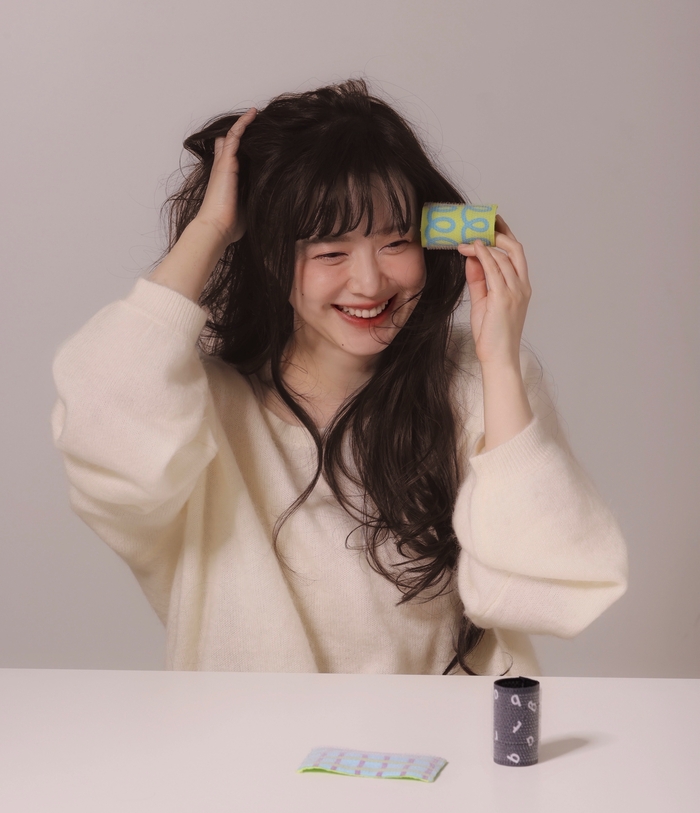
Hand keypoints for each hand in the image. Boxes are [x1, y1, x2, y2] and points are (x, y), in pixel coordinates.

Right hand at [194, 107, 256, 246]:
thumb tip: (270, 202)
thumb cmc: (230, 225)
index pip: (232, 156)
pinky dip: (243, 124)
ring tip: (257, 113)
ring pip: (232, 136)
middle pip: (230, 142)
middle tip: (257, 121)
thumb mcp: (246, 209)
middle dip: (242, 132)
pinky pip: (234, 136)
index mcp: (227, 179)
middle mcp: (223, 168)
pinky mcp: (226, 162)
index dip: (243, 146)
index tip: (257, 140)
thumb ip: (254, 201)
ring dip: (244, 124)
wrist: (217, 228)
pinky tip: (253, 114)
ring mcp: (223, 163)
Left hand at [458, 215, 530, 368]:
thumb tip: (471, 258)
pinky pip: (494, 269)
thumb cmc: (492, 334)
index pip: (515, 254)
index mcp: (521, 287)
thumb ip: (479, 279)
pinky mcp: (504, 298)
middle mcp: (522, 286)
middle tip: (480, 223)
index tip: (491, 224)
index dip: (504, 236)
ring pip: (502, 256)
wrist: (498, 358)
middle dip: (499, 232)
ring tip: (465, 238)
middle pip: (514, 249)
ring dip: (483, 243)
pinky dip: (483, 254)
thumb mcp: (483, 301)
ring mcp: (515, 291)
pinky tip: (471, 247)